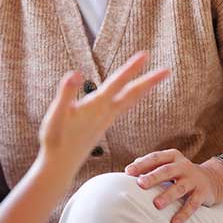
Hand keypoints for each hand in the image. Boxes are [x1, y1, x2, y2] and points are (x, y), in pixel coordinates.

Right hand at [38, 52, 168, 178]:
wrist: (60, 166)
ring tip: (155, 79)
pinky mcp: (102, 125)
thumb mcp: (56, 114)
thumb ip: (66, 93)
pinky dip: (133, 98)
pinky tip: (132, 96)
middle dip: (149, 81)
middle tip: (167, 70)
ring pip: (130, 101)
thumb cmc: (55, 140)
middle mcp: (105, 113)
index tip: (145, 55)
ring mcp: (105, 120)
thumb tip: (75, 73)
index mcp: (95, 107)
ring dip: (143, 89)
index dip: (131, 68)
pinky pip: (123, 107)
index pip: (117, 83)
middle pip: (132, 94)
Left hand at [125, 149, 222, 222]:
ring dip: (168, 196)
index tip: (128, 172)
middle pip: (166, 171)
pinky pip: (192, 204)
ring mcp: (193, 180)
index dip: (142, 164)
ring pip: (179, 188)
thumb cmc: (181, 172)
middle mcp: (183, 166)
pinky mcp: (202, 193)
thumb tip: (130, 170)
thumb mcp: (168, 164)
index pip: (155, 158)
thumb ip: (150, 165)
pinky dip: (183, 214)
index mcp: (172, 157)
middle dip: (153, 177)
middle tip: (140, 184)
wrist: (212, 178)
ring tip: (156, 204)